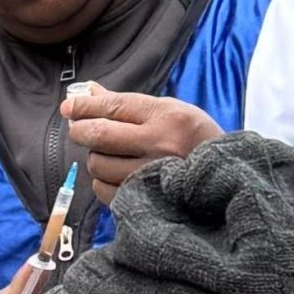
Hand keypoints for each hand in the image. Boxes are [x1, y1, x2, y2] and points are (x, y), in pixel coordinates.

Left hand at [59, 87, 221, 197]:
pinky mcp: (144, 201)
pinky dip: (102, 181)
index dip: (85, 106)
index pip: (114, 107)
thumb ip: (129, 105)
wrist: (224, 180)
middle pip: (100, 135)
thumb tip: (88, 91)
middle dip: (81, 131)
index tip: (69, 107)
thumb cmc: (195, 141)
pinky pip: (104, 190)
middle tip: (79, 130)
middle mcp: (160, 145)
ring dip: (96, 158)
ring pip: (99, 164)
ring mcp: (152, 176)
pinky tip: (114, 175)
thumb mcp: (171, 112)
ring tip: (108, 155)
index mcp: (169, 118)